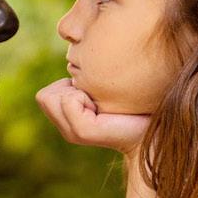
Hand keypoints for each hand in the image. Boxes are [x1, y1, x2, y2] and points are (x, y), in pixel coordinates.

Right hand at [35, 77, 150, 156]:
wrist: (154, 131)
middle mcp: (66, 130)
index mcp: (69, 121)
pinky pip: (68, 99)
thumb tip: (72, 63)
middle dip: (68, 89)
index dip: (67, 87)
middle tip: (95, 100)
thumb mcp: (101, 91)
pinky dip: (84, 96)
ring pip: (53, 97)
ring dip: (76, 92)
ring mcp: (72, 133)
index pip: (43, 95)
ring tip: (98, 104)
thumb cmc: (134, 107)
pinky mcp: (83, 132)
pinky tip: (102, 108)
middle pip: (43, 96)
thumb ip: (81, 82)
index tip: (94, 97)